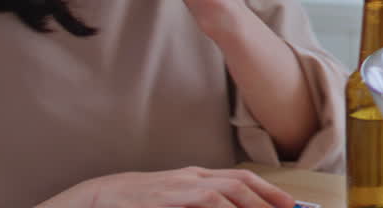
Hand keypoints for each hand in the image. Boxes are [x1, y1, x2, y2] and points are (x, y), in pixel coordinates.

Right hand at [37, 167, 292, 207]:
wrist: (95, 197)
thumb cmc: (133, 205)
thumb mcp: (170, 204)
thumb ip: (197, 206)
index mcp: (194, 178)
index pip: (239, 179)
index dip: (266, 191)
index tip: (287, 204)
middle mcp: (192, 177)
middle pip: (241, 181)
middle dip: (270, 196)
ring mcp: (181, 184)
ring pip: (230, 189)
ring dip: (255, 204)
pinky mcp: (171, 196)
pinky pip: (209, 201)